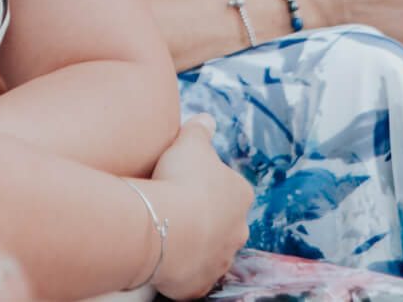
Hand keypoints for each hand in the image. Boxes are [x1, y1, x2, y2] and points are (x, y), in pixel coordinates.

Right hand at [146, 114, 250, 299]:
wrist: (166, 226)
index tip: (184, 181)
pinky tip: (162, 254)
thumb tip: (207, 118)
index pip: (229, 188)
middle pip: (223, 221)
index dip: (206, 183)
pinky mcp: (201, 283)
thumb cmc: (181, 179)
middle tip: (175, 207)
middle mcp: (239, 230)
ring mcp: (221, 260)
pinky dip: (180, 268)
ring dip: (192, 243)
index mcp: (240, 194)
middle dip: (203, 217)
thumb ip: (200, 129)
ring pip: (209, 250)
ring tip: (164, 230)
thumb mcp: (189, 141)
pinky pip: (191, 275)